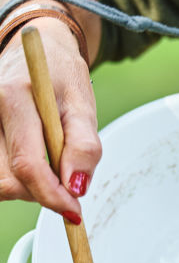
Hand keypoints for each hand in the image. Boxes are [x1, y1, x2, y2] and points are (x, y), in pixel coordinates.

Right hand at [0, 16, 100, 218]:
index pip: (27, 163)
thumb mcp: (83, 104)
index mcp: (14, 97)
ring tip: (51, 165)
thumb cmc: (61, 75)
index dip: (52, 194)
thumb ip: (85, 147)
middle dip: (41, 192)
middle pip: (8, 180)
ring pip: (0, 182)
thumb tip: (77, 187)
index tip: (74, 209)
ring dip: (30, 188)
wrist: (36, 54)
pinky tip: (35, 164)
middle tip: (67, 183)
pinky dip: (19, 180)